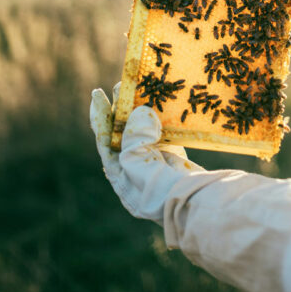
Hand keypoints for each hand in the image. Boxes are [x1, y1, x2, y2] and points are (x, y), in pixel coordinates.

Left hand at [90, 85, 203, 224]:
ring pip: (146, 131)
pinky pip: (166, 135)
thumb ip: (134, 137)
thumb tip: (140, 111)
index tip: (97, 94)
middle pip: (125, 133)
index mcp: (120, 174)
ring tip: (143, 89)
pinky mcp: (175, 160)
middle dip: (123, 109)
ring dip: (143, 111)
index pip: (105, 140)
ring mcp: (156, 164)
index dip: (101, 116)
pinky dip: (163, 120)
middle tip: (124, 85)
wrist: (193, 206)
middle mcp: (135, 169)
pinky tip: (164, 106)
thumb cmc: (159, 190)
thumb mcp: (137, 165)